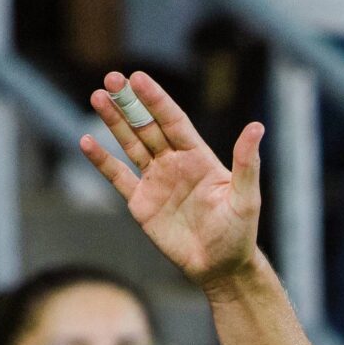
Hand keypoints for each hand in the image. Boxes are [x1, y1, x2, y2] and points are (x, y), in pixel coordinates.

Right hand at [80, 72, 264, 293]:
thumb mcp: (246, 198)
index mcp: (198, 157)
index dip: (156, 100)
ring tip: (97, 97)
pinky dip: (102, 161)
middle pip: (147, 126)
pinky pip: (118, 176)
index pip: (173, 120)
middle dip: (129, 102)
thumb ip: (247, 163)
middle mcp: (175, 163)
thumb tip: (257, 127)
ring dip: (114, 122)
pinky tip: (86, 142)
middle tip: (111, 78)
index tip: (138, 78)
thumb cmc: (239, 233)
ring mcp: (156, 181)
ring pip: (131, 144)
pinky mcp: (141, 203)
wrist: (221, 267)